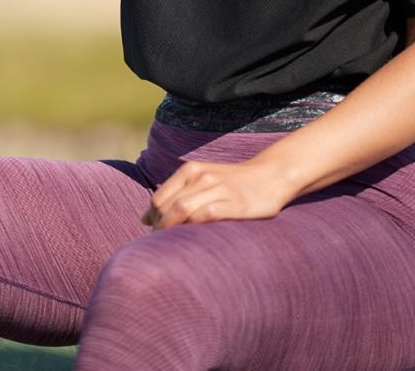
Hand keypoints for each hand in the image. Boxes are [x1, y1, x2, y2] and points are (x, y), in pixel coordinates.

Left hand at [140, 159, 295, 229]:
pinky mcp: (234, 203)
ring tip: (174, 244)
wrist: (270, 176)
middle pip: (168, 206)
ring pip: (183, 209)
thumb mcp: (201, 180)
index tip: (155, 233)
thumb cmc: (231, 183)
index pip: (159, 198)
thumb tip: (144, 219)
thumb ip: (175, 195)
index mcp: (191, 170)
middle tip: (162, 243)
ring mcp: (219, 189)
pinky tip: (195, 239)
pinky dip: (195, 227)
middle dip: (160, 227)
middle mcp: (202, 177)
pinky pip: (206, 215)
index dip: (153, 218)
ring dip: (174, 229)